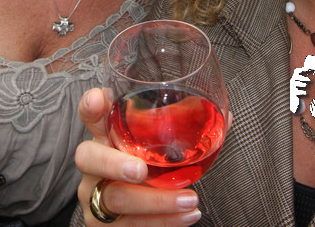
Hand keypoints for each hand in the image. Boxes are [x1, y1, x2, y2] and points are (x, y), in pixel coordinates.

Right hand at [75, 88, 201, 225]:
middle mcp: (93, 168)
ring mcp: (94, 199)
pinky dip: (161, 223)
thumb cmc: (151, 178)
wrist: (137, 221)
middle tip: (140, 170)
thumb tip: (226, 118)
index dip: (91, 108)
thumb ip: (184, 134)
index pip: (91, 118)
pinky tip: (186, 217)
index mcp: (106, 140)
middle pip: (88, 159)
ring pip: (114, 199)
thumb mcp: (160, 154)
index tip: (98, 99)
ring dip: (154, 201)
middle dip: (114, 164)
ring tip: (189, 199)